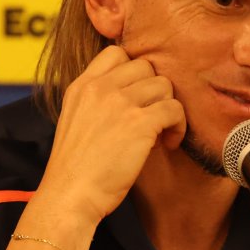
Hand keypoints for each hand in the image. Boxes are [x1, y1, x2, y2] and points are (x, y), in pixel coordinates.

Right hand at [41, 45, 186, 224]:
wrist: (70, 196)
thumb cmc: (76, 169)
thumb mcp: (76, 121)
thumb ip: (97, 101)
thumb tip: (134, 95)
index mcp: (82, 86)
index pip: (116, 53)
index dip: (135, 72)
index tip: (138, 97)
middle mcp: (100, 88)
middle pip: (146, 66)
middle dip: (154, 92)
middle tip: (152, 117)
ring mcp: (120, 103)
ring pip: (164, 85)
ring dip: (168, 108)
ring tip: (161, 132)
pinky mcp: (140, 123)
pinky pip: (175, 108)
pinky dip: (178, 126)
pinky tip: (168, 143)